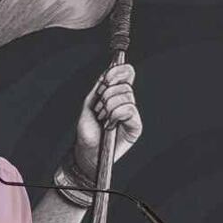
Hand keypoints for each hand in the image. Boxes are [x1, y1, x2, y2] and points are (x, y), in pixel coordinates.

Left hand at [73, 63, 141, 177]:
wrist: (87, 151)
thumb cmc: (87, 131)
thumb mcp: (89, 105)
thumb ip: (99, 88)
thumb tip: (108, 72)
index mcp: (116, 94)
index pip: (127, 74)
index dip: (118, 72)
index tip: (106, 79)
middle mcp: (126, 102)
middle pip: (125, 85)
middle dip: (107, 96)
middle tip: (99, 109)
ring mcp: (132, 114)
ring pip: (127, 96)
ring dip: (109, 107)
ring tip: (102, 118)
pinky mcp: (136, 126)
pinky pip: (130, 109)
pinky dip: (116, 114)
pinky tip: (110, 124)